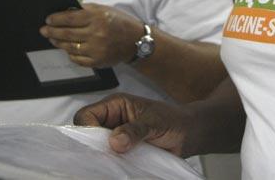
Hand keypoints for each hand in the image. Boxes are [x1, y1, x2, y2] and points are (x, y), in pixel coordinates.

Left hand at [39, 4, 143, 67]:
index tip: (48, 19)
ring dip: (58, 42)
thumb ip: (85, 10)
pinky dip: (70, 54)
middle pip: (67, 33)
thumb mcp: (104, 10)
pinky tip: (68, 49)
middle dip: (52, 31)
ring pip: (69, 47)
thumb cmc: (119, 22)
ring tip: (53, 39)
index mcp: (97, 17)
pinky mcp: (97, 61)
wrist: (136, 41)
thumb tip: (65, 12)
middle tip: (44, 30)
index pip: (70, 18)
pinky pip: (77, 59)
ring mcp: (96, 49)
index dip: (56, 19)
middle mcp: (96, 33)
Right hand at [73, 93, 192, 155]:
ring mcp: (115, 138)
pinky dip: (112, 166)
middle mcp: (111, 121)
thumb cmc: (173, 120)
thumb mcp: (155, 122)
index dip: (86, 129)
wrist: (188, 135)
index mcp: (115, 105)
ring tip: (115, 163)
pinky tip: (119, 168)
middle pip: (87, 134)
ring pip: (97, 149)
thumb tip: (116, 141)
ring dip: (104, 157)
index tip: (97, 144)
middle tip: (106, 157)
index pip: (86, 115)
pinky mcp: (121, 153)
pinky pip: (109, 160)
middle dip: (94, 146)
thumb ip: (135, 130)